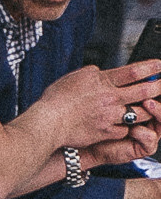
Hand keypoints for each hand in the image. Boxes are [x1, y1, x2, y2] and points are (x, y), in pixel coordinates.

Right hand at [36, 59, 160, 163]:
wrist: (49, 122)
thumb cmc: (57, 100)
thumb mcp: (76, 76)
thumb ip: (94, 73)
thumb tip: (103, 72)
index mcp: (103, 81)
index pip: (134, 71)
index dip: (151, 67)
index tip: (159, 65)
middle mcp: (111, 98)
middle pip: (144, 91)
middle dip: (159, 87)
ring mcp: (111, 116)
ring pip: (140, 113)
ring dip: (148, 109)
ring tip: (151, 107)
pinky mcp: (107, 132)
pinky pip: (125, 130)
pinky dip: (128, 127)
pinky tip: (127, 125)